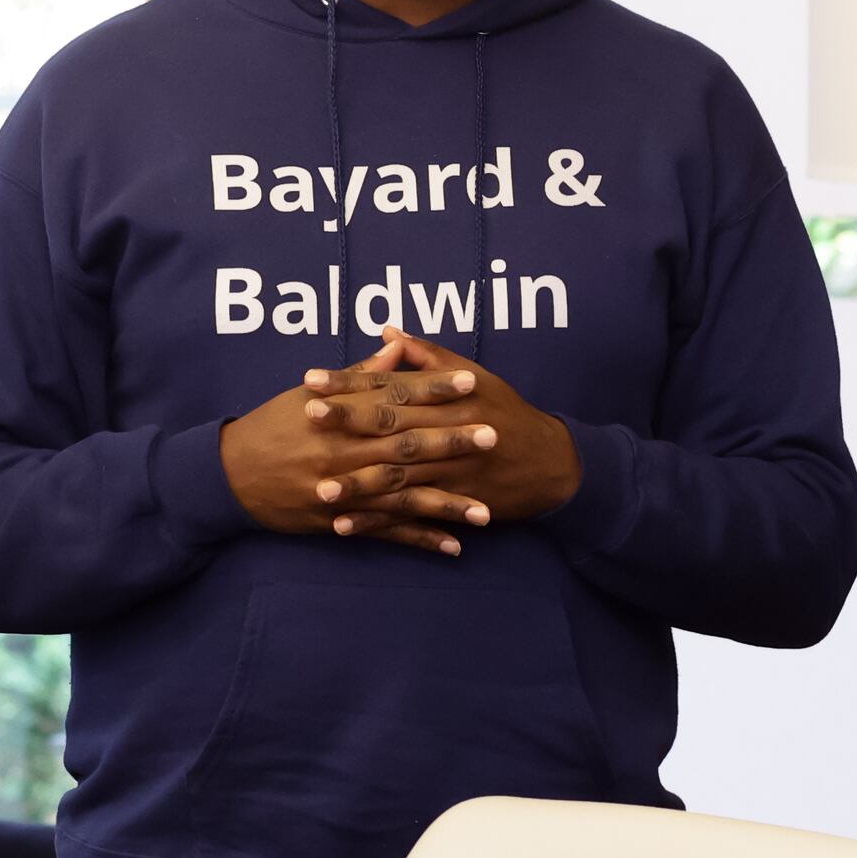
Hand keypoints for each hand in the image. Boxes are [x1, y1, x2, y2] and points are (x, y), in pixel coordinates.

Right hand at [220, 334, 492, 555]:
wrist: (229, 475)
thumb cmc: (272, 427)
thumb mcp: (308, 395)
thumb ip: (358, 376)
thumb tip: (396, 349)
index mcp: (340, 416)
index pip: (395, 397)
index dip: (435, 388)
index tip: (472, 381)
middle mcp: (344, 453)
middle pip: (405, 446)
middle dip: (452, 442)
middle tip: (494, 436)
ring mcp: (344, 491)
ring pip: (402, 497)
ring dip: (446, 505)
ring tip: (487, 512)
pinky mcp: (339, 522)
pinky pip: (385, 533)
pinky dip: (418, 540)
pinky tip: (453, 547)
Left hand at [307, 329, 581, 529]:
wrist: (550, 463)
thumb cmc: (508, 413)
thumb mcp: (475, 376)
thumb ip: (428, 356)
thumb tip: (388, 330)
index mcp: (448, 397)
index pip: (390, 386)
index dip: (350, 383)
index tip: (311, 380)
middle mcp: (448, 431)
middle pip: (390, 426)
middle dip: (347, 423)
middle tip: (306, 420)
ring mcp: (451, 469)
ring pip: (398, 476)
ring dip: (358, 483)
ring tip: (319, 489)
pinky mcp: (455, 502)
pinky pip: (410, 514)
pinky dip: (379, 522)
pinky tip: (345, 527)